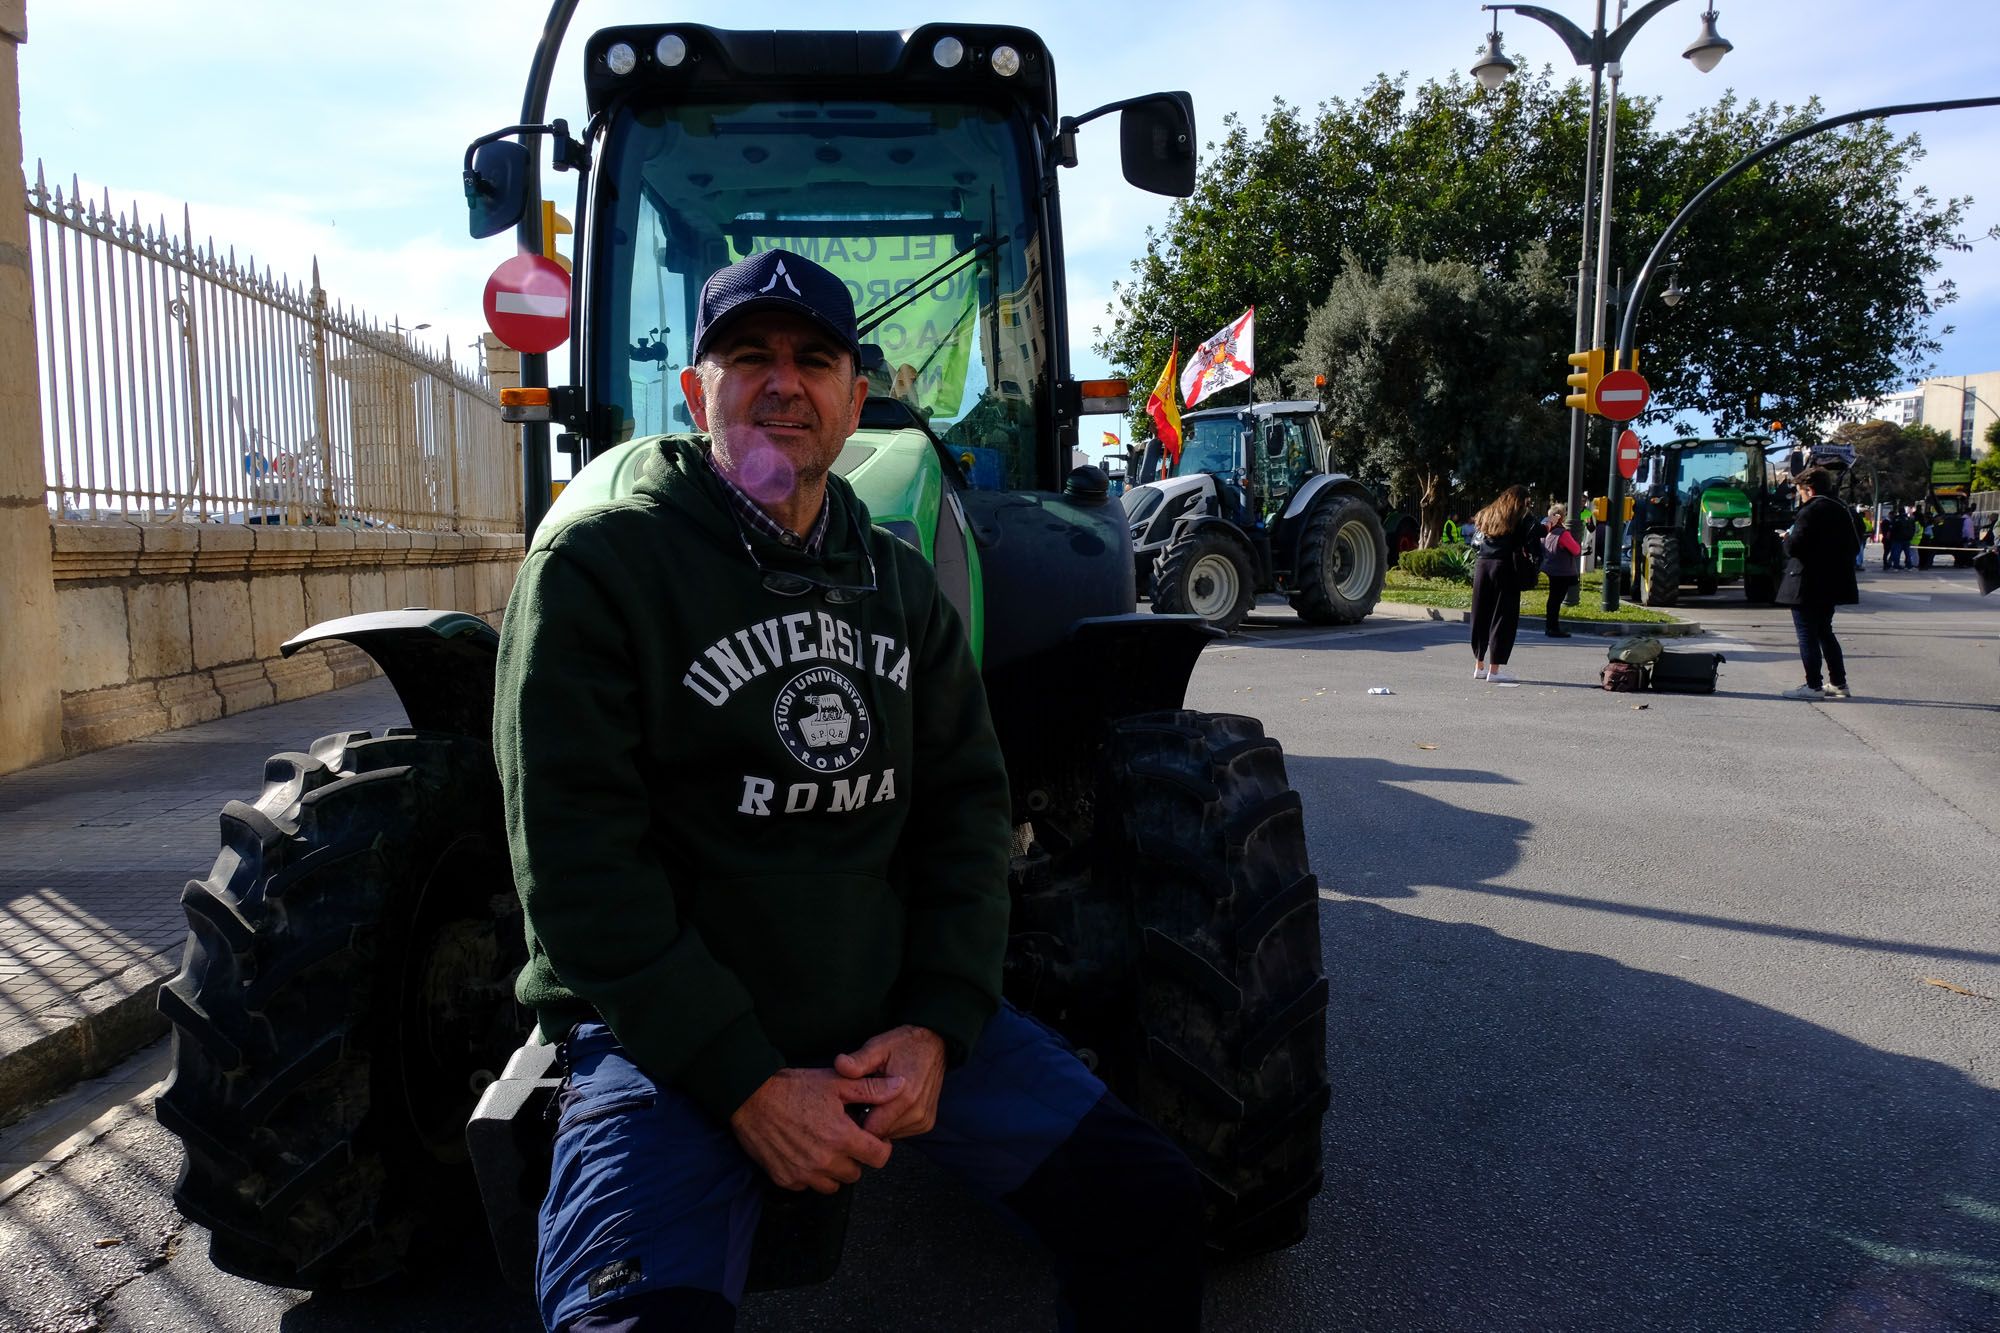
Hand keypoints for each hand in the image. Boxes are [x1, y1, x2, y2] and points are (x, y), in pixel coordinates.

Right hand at [729, 1067, 901, 1193]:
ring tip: (825, 1146)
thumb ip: (871, 1089)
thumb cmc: (793, 1087)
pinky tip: (804, 1152)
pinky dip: (810, 1174)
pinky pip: (807, 1186)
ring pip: (832, 1184)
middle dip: (855, 1158)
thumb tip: (901, 1087)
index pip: (879, 1158)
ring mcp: (804, 1174)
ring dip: (834, 1170)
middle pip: (856, 1173)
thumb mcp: (836, 1082)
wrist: (749, 1097)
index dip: (881, 1147)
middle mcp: (825, 1161)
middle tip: (845, 1138)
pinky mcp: (785, 1179)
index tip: (873, 1138)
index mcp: (842, 1137)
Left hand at [834, 1025, 946, 1139]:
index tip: (849, 1107)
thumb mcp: (878, 1047)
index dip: (854, 1121)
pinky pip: (901, 1131)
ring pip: (890, 1135)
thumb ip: (859, 1060)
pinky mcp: (927, 1123)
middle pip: (880, 1134)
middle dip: (867, 1121)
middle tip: (861, 1101)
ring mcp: (924, 1120)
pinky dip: (891, 1122)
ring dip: (880, 1122)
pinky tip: (888, 1105)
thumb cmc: (903, 1044)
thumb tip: (840, 1065)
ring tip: (875, 1101)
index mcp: (904, 1097)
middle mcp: (917, 1113)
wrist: (934, 1043)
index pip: (870, 1129)